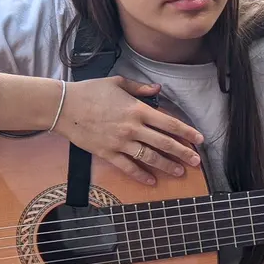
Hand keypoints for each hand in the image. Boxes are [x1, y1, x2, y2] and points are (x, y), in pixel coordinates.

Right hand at [56, 76, 204, 185]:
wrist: (64, 107)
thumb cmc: (91, 91)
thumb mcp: (118, 82)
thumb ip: (140, 88)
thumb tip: (157, 89)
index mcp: (137, 109)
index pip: (169, 123)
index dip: (186, 132)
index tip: (199, 139)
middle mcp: (132, 128)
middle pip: (164, 143)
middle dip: (183, 153)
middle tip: (197, 161)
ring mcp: (120, 142)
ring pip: (149, 157)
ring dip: (166, 166)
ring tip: (179, 172)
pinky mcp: (107, 153)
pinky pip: (127, 167)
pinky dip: (140, 175)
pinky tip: (152, 181)